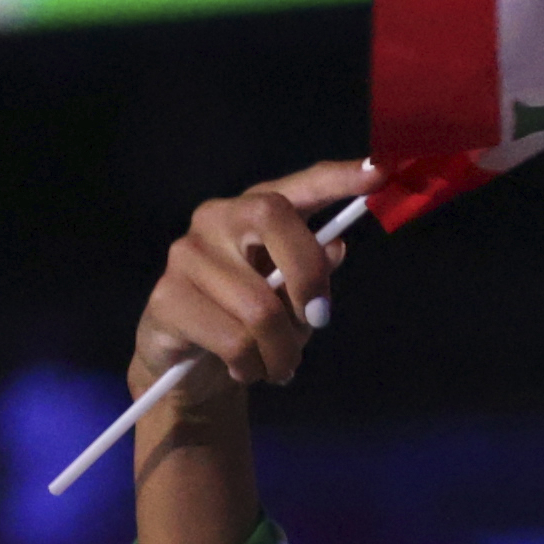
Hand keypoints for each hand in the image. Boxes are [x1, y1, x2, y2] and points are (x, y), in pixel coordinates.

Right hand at [125, 160, 375, 424]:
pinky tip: (244, 370)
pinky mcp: (166, 296)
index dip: (337, 178)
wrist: (189, 367)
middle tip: (317, 323)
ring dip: (282, 352)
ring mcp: (186, 254)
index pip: (299, 186)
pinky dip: (252, 367)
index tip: (377, 174)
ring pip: (259, 306)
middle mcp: (216, 217)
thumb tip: (335, 249)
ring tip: (279, 366)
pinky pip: (233, 340)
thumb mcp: (291, 301)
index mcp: (255, 211)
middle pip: (274, 220)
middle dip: (308, 280)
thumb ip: (312, 274)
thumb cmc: (249, 323)